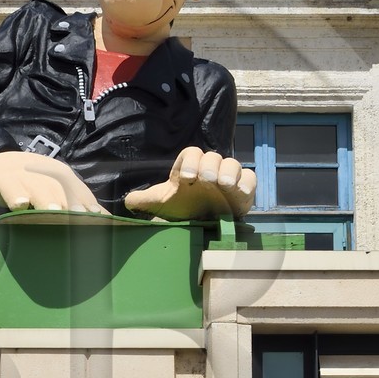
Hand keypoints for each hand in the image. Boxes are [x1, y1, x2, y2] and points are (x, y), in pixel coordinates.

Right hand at [0, 150, 110, 212]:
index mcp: (63, 176)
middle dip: (71, 204)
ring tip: (54, 211)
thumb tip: (107, 219)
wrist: (1, 159)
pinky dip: (16, 196)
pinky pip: (10, 188)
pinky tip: (21, 205)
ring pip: (37, 188)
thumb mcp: (57, 189)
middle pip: (60, 189)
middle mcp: (46, 175)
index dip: (89, 205)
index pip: (79, 192)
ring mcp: (24, 176)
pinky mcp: (3, 179)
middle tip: (81, 219)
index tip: (100, 221)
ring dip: (46, 199)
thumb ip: (78, 202)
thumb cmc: (34, 182)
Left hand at [122, 147, 255, 220]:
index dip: (190, 161)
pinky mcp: (243, 192)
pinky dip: (247, 183)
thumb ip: (144, 200)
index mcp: (190, 168)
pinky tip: (240, 194)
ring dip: (230, 172)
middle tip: (206, 180)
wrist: (200, 225)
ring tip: (225, 185)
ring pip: (233, 164)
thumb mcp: (161, 204)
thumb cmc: (181, 210)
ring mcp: (228, 180)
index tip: (185, 178)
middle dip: (209, 166)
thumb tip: (128, 201)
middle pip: (213, 157)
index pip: (192, 153)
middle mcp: (210, 170)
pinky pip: (250, 179)